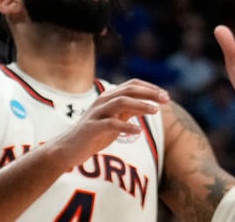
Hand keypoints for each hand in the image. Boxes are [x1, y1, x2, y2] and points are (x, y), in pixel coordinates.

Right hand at [48, 80, 167, 168]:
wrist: (68, 149)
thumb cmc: (94, 134)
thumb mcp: (115, 120)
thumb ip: (129, 111)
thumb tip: (149, 104)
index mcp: (109, 97)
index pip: (132, 85)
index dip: (150, 88)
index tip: (165, 96)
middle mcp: (103, 101)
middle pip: (129, 90)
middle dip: (149, 93)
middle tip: (166, 100)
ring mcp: (96, 113)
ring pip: (121, 102)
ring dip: (140, 105)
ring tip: (156, 111)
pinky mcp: (92, 128)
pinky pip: (111, 124)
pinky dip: (127, 127)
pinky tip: (139, 131)